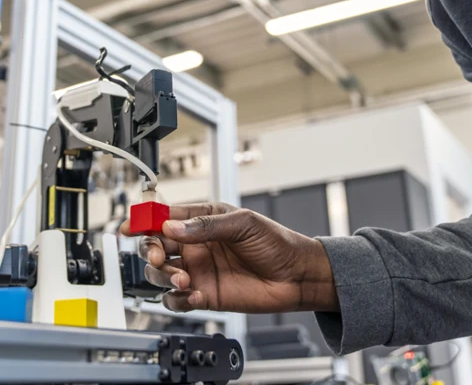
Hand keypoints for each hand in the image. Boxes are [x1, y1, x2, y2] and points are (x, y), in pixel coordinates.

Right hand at [121, 203, 338, 314]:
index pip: (166, 217)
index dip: (145, 219)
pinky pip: (176, 299)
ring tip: (182, 279)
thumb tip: (172, 227)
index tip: (131, 225)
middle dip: (151, 250)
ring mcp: (198, 270)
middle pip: (156, 245)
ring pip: (161, 274)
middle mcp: (196, 245)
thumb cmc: (275, 242)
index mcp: (203, 220)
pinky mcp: (204, 294)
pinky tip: (193, 294)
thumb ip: (207, 225)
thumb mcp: (243, 223)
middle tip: (160, 256)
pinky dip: (177, 298)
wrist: (296, 275)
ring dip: (163, 276)